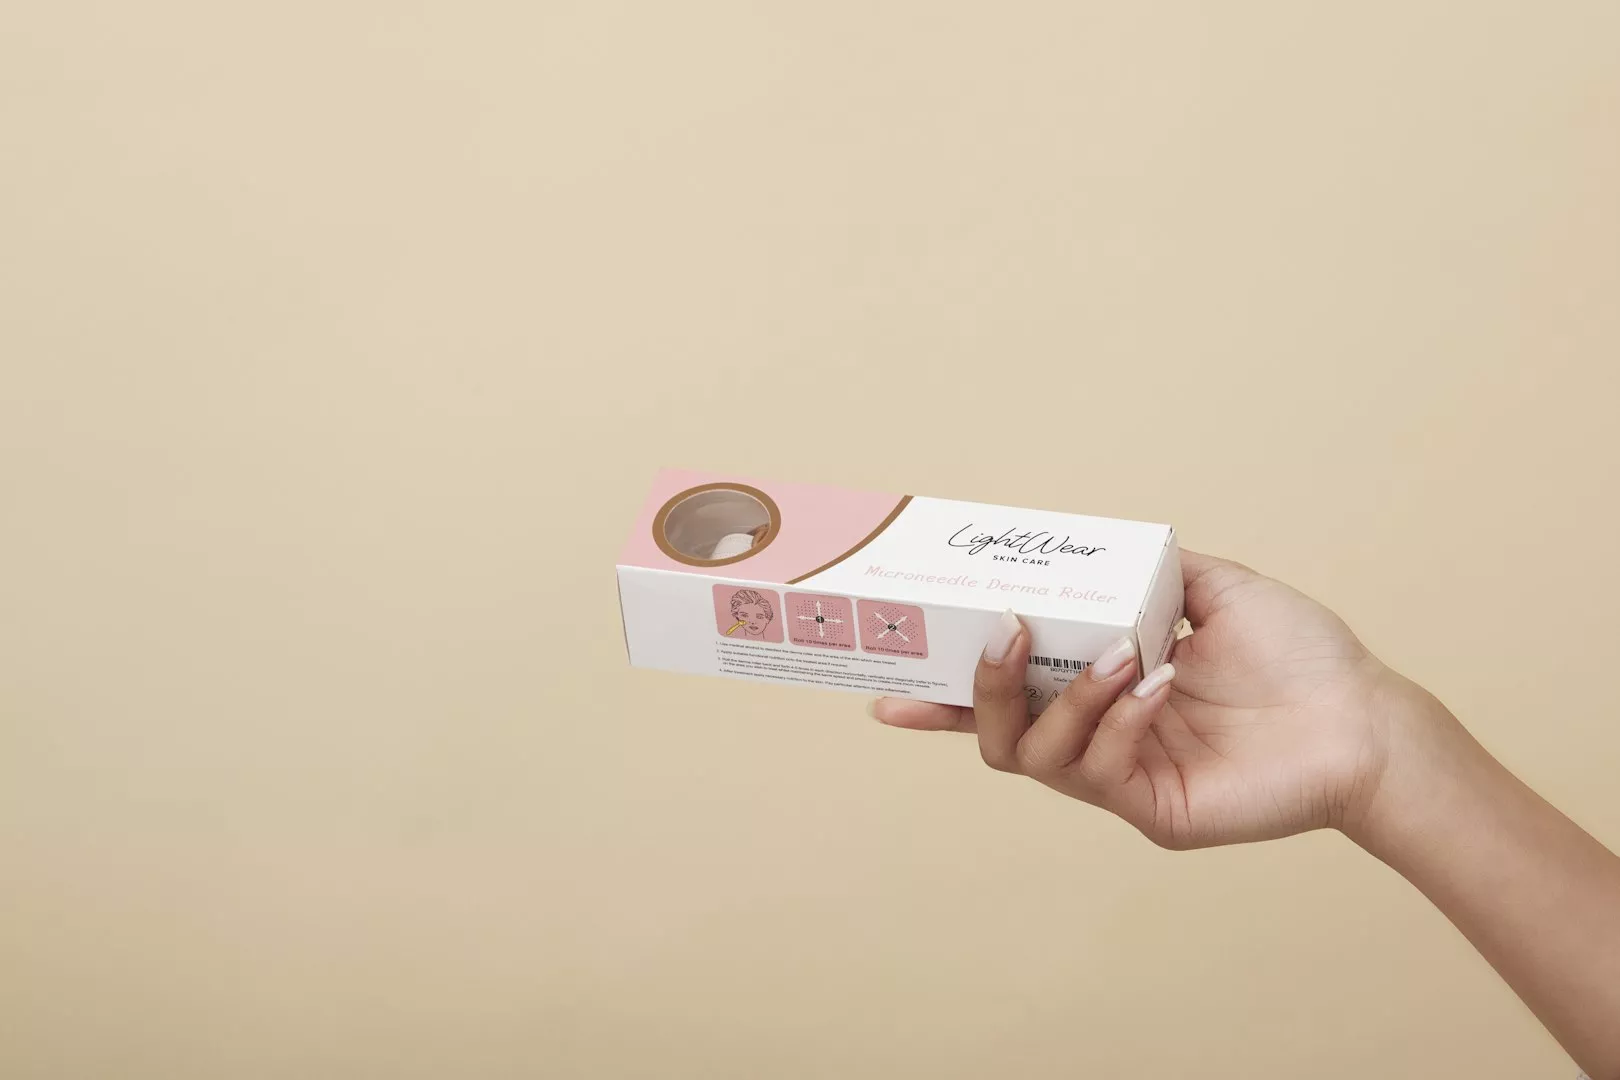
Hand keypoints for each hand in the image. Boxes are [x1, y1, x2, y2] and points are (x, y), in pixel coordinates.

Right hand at [871, 550, 1416, 848]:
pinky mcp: (1154, 810)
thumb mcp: (1214, 589)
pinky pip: (1100, 772)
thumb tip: (1091, 546)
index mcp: (1103, 690)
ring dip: (1067, 698)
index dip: (945, 694)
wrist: (1363, 717)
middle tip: (1003, 637)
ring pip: (1038, 757)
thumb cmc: (1299, 656)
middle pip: (999, 736)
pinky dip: (1118, 721)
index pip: (1010, 697)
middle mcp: (1101, 737)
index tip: (890, 682)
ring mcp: (1123, 778)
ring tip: (1123, 655)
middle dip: (982, 690)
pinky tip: (1160, 687)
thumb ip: (1150, 571)